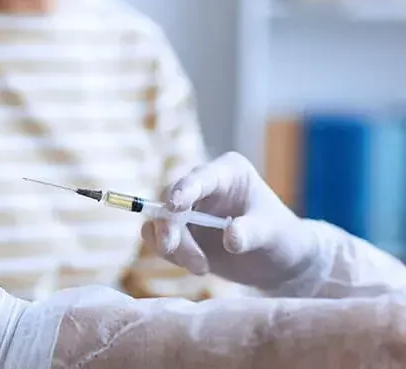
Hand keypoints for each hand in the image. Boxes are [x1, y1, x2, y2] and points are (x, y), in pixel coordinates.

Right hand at [141, 152, 319, 290]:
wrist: (277, 262)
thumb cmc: (281, 238)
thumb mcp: (274, 234)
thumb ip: (253, 232)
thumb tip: (230, 238)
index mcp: (227, 173)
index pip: (199, 177)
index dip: (184, 190)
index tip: (174, 207)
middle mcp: (202, 186)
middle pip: (168, 198)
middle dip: (169, 226)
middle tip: (172, 249)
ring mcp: (187, 209)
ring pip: (159, 222)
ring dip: (173, 247)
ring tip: (202, 267)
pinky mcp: (179, 233)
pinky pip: (159, 240)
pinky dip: (172, 256)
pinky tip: (201, 267)